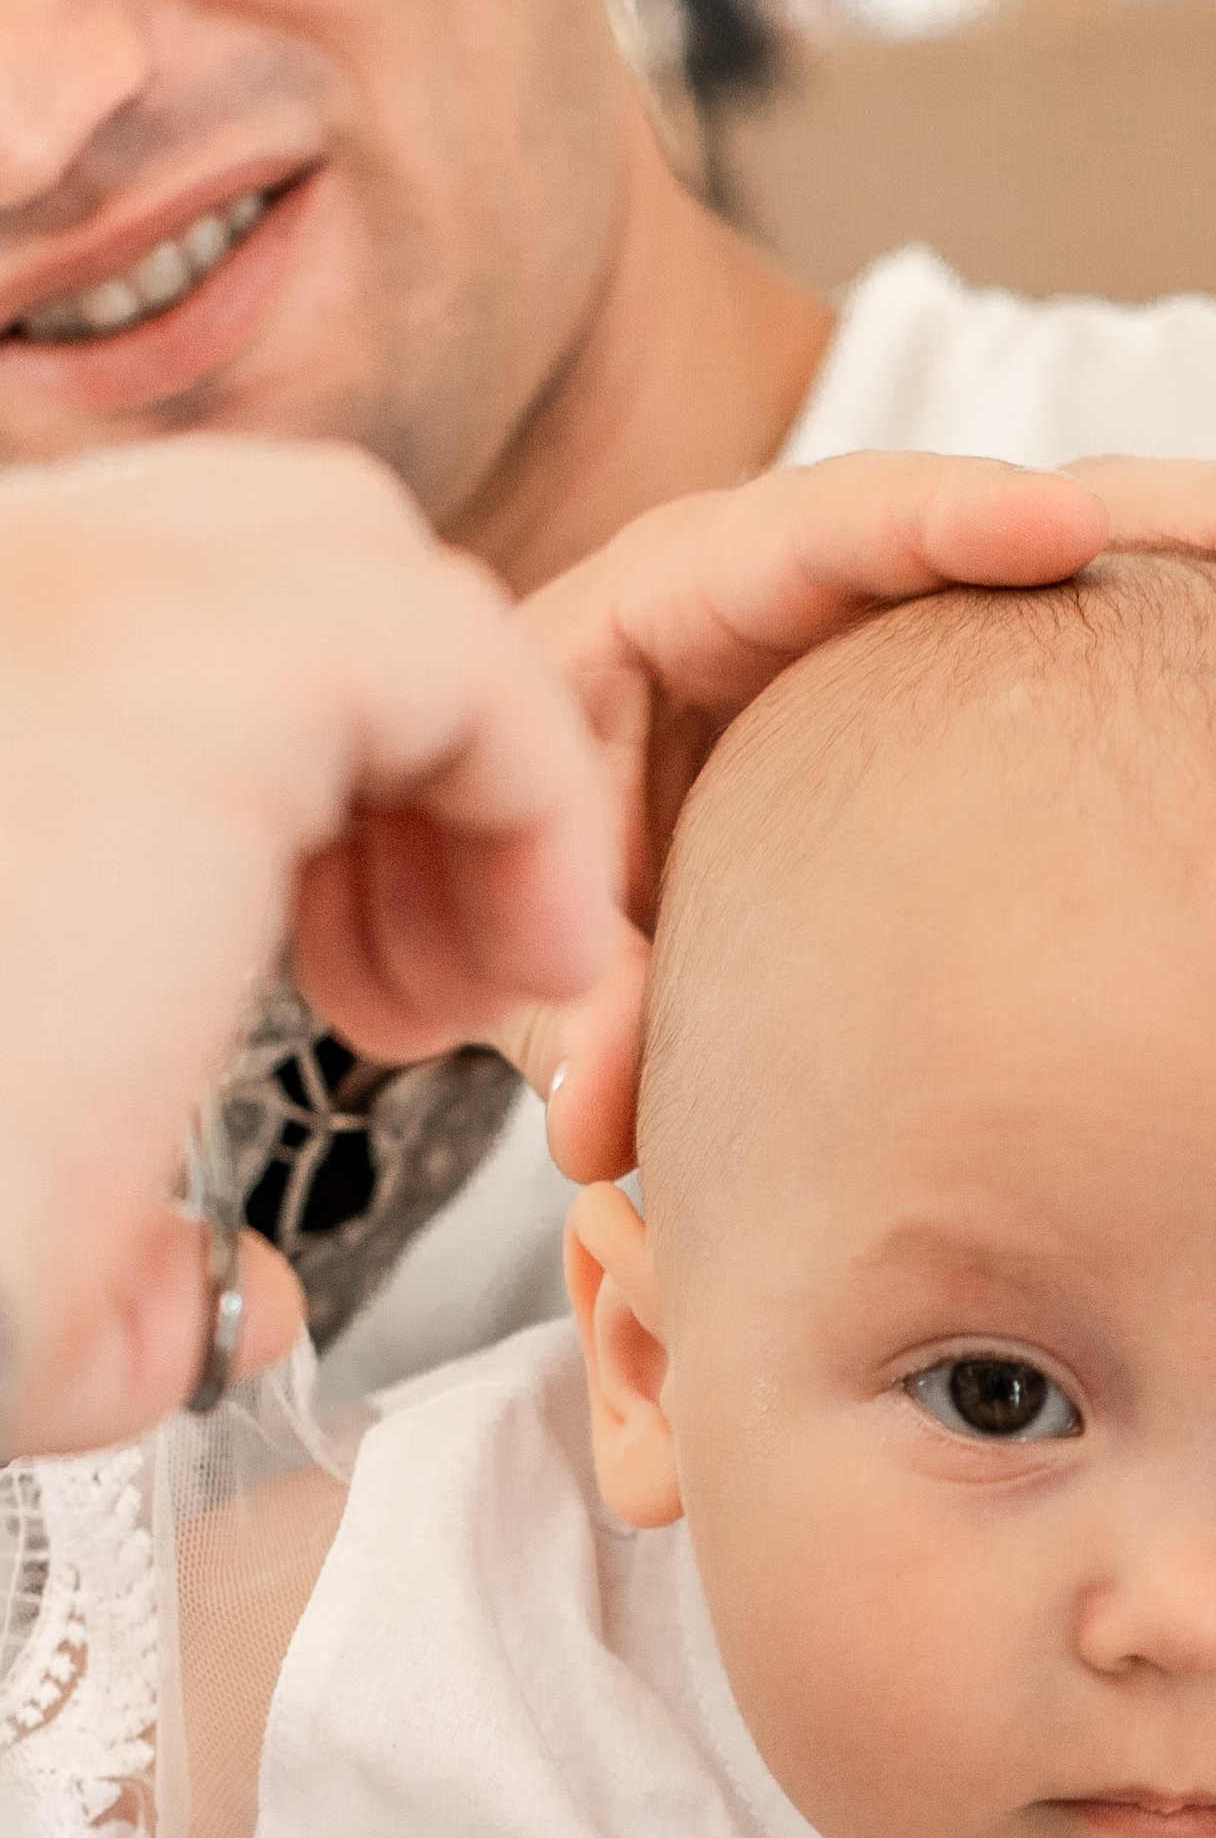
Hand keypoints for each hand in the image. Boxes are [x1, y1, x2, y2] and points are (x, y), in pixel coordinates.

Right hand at [0, 437, 618, 1455]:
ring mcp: (58, 586)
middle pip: (263, 542)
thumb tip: (225, 1296)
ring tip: (452, 997)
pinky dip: (541, 797)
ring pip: (362, 559)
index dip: (301, 780)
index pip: (152, 594)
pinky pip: (460, 652)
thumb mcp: (9, 1246)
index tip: (333, 985)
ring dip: (456, 767)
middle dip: (383, 750)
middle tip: (399, 991)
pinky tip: (534, 970)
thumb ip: (114, 1251)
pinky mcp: (188, 655)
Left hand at [512, 450, 1215, 1181]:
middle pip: (1055, 516)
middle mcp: (838, 588)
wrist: (514, 842)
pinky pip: (1133, 678)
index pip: (835, 529)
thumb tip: (606, 1122)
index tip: (1059, 530)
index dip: (947, 519)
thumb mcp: (528, 923)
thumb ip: (570, 997)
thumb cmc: (511, 870)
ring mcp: (934, 638)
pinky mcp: (988, 701)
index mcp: (693, 600)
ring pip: (1132, 585)